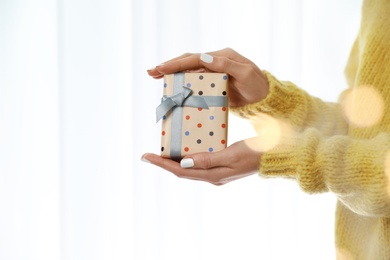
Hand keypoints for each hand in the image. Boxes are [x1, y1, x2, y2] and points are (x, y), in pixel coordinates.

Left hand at [141, 138, 260, 184]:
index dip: (162, 164)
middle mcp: (212, 176)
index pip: (181, 170)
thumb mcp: (232, 154)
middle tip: (148, 155)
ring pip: (189, 167)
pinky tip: (184, 149)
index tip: (146, 156)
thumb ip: (208, 159)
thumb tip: (183, 162)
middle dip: (164, 163)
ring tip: (162, 152)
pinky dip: (188, 156)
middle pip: (182, 171)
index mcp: (213, 175)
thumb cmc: (255, 153)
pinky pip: (199, 162)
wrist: (274, 155)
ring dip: (174, 161)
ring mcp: (216, 173)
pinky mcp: (221, 166)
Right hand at [147, 48, 268, 106]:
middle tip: (151, 72)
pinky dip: (182, 84)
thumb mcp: (245, 74)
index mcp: (222, 56)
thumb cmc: (258, 86)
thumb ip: (226, 65)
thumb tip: (204, 58)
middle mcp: (215, 62)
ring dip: (172, 74)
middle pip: (188, 62)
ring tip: (155, 77)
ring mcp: (213, 73)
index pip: (195, 58)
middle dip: (169, 66)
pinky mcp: (213, 84)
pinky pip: (194, 82)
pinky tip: (172, 88)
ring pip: (188, 71)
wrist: (265, 99)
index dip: (177, 63)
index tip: (161, 68)